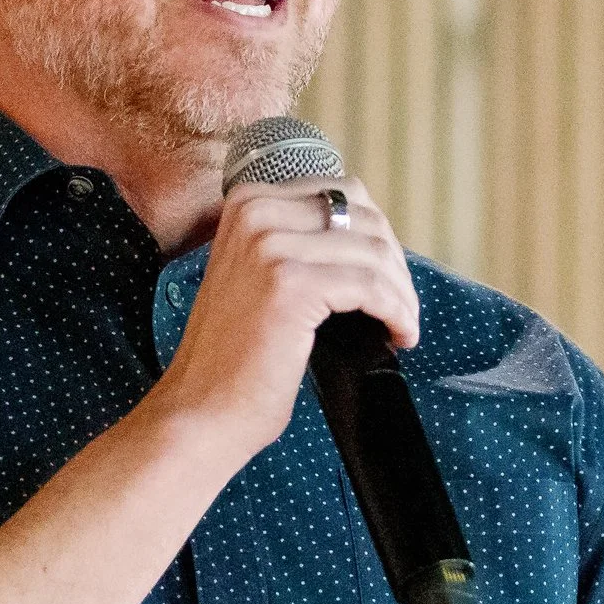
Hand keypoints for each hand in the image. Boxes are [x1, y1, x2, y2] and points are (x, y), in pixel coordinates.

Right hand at [148, 175, 419, 462]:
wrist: (201, 409)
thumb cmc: (233, 358)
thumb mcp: (258, 275)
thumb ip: (301, 245)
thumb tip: (375, 243)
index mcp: (247, 202)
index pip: (341, 193)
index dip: (376, 236)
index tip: (387, 278)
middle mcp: (255, 212)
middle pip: (363, 215)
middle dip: (394, 263)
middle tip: (400, 306)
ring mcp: (270, 245)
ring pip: (374, 251)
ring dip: (401, 292)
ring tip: (402, 325)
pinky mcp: (290, 284)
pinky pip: (370, 285)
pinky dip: (396, 311)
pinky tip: (399, 335)